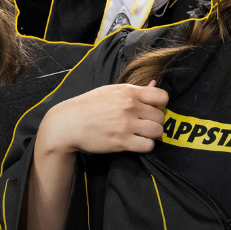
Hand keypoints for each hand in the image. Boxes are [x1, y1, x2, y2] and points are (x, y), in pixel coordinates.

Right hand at [34, 82, 164, 157]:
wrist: (69, 123)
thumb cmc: (89, 105)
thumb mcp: (110, 91)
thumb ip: (134, 90)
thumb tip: (155, 84)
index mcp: (128, 92)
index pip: (162, 97)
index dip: (160, 105)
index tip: (151, 109)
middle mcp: (130, 107)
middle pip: (161, 116)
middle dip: (155, 121)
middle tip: (143, 124)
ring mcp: (127, 125)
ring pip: (158, 131)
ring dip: (152, 134)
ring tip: (141, 134)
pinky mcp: (122, 142)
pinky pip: (148, 145)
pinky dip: (145, 145)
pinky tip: (136, 142)